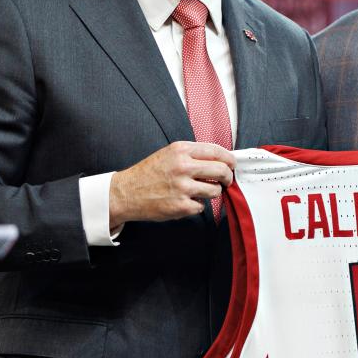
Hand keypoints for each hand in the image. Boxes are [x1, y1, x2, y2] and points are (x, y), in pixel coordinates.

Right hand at [109, 141, 234, 227]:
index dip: (229, 159)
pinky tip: (184, 201)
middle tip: (226, 181)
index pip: (216, 151)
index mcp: (181, 150)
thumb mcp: (169, 154)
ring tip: (199, 191)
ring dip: (212, 193)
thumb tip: (220, 159)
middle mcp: (183, 166)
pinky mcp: (181, 205)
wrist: (125, 193)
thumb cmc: (148, 174)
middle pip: (222, 170)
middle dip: (228, 177)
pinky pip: (202, 206)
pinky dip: (197, 205)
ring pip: (215, 190)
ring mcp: (182, 187)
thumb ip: (192, 154)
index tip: (232, 164)